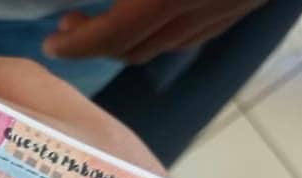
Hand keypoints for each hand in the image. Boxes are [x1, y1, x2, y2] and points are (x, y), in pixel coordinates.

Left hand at [43, 0, 266, 62]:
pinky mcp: (249, 1)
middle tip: (69, 26)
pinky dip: (165, 31)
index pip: (114, 34)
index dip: (78, 44)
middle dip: (96, 45)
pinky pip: (198, 30)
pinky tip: (150, 14)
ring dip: (129, 41)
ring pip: (169, 44)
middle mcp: (202, 6)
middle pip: (137, 48)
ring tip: (102, 21)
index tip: (52, 41)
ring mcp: (231, 6)